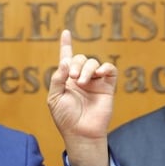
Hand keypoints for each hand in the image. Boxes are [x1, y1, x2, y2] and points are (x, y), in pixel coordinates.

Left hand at [47, 30, 115, 165]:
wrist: (81, 132)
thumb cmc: (65, 118)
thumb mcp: (54, 98)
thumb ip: (58, 78)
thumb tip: (66, 62)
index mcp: (67, 80)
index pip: (66, 59)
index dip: (66, 45)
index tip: (66, 33)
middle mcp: (81, 78)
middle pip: (80, 58)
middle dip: (76, 64)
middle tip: (73, 77)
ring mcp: (95, 82)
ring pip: (93, 62)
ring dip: (86, 69)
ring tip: (82, 82)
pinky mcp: (108, 87)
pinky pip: (110, 70)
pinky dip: (104, 68)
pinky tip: (97, 75)